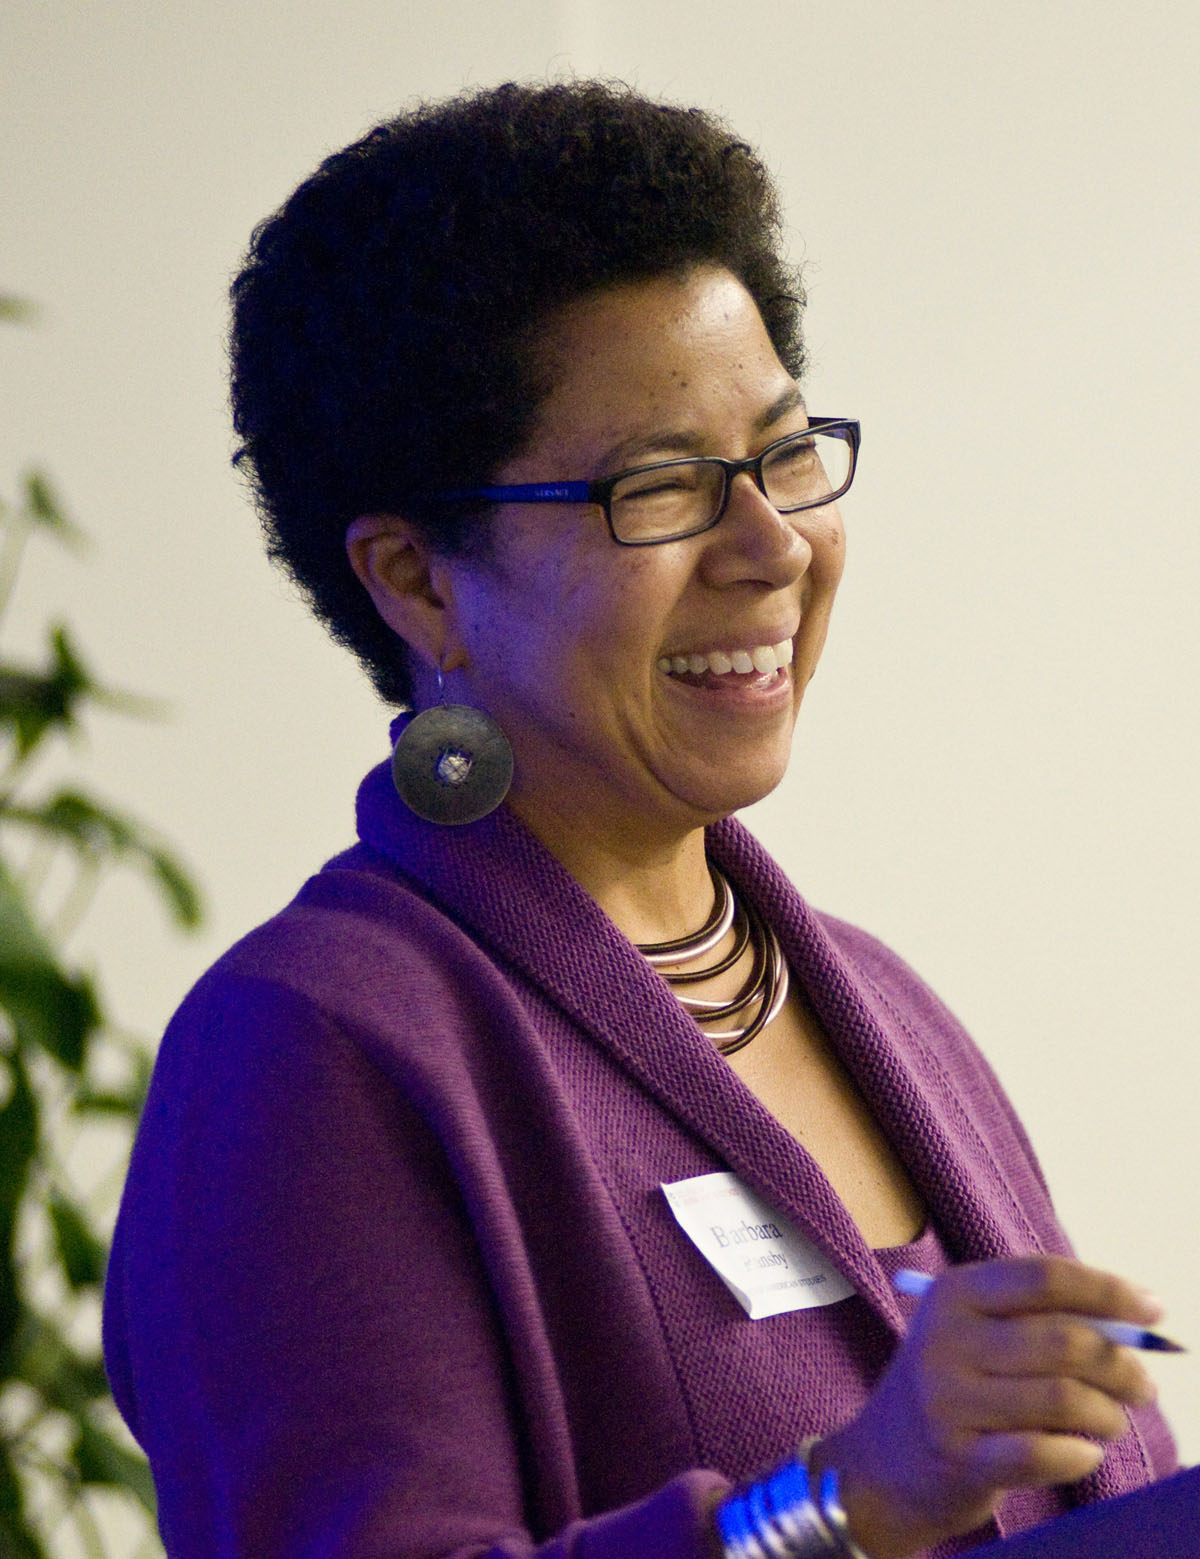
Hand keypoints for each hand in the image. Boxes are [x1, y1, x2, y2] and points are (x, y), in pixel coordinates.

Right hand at [812, 1256, 1161, 1558]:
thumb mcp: (974, 1333)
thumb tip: (1131, 1318)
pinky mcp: (958, 1458)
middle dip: (1121, 1363)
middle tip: (1141, 1384)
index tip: (1152, 1309)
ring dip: (1108, 1413)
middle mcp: (945, 1340)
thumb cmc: (951, 1389)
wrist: (881, 1464)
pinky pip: (1042, 1452)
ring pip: (1063, 1398)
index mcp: (953, 1293)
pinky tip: (1084, 1451)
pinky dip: (1080, 1453)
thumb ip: (1039, 1318)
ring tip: (1111, 1420)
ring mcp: (948, 1401)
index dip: (1107, 1290)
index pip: (1044, 1278)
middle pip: (1063, 1339)